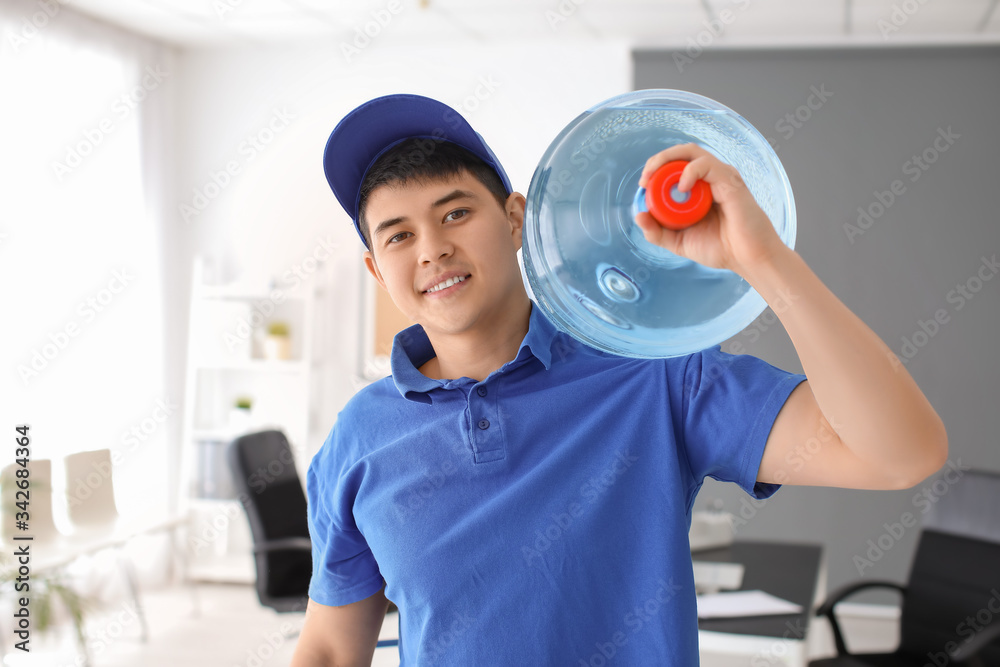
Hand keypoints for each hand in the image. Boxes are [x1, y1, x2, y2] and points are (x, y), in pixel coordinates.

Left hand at [634, 143, 783, 275]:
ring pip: (692, 152)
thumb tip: (638, 215)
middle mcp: (710, 179)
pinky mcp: (730, 180)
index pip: (674, 166)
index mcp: (699, 189)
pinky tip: (681, 188)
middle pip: (681, 153)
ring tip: (654, 178)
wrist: (748, 259)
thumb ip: (657, 232)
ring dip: (668, 160)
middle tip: (645, 179)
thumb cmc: (720, 248)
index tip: (642, 185)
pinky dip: (689, 172)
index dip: (655, 170)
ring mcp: (720, 177)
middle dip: (658, 160)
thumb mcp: (678, 242)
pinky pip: (706, 164)